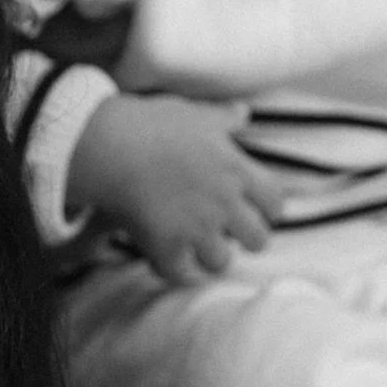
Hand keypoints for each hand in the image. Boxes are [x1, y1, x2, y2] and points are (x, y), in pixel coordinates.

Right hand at [69, 93, 284, 284]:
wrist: (110, 146)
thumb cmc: (152, 125)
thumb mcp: (194, 114)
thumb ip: (223, 118)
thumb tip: (243, 112)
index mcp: (237, 171)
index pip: (275, 203)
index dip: (266, 210)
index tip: (253, 209)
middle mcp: (225, 204)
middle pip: (258, 240)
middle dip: (244, 238)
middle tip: (225, 231)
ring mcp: (197, 229)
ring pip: (221, 262)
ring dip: (208, 256)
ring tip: (193, 246)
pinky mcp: (167, 246)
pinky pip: (180, 274)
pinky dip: (175, 270)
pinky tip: (167, 259)